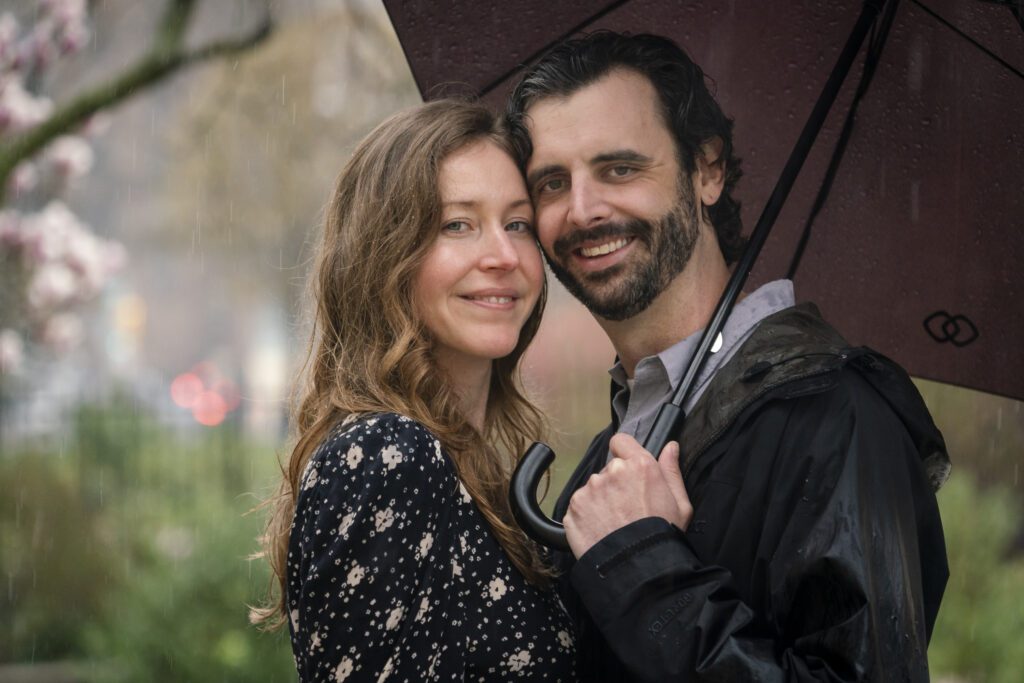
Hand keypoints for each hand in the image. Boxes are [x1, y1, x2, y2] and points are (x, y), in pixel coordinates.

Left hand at [563, 433, 692, 557]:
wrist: (638, 568)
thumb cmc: (662, 536)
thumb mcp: (680, 504)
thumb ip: (672, 470)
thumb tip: (670, 446)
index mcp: (639, 465)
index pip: (621, 441)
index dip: (624, 452)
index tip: (628, 468)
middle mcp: (611, 472)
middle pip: (609, 470)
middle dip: (616, 484)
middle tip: (627, 508)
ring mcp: (589, 489)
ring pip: (594, 488)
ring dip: (601, 500)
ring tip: (614, 524)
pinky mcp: (573, 507)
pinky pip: (580, 506)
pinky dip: (587, 516)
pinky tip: (600, 531)